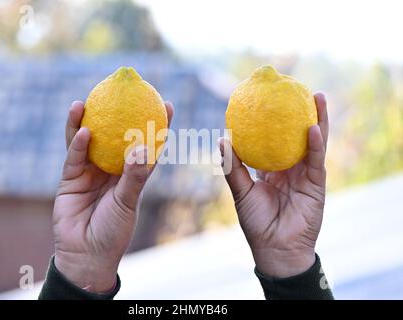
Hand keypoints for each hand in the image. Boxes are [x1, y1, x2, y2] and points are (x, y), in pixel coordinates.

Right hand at [53, 100, 172, 292]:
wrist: (86, 254)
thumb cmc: (113, 231)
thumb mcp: (128, 203)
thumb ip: (134, 177)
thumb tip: (144, 147)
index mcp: (132, 174)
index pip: (147, 145)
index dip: (157, 125)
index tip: (167, 104)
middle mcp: (112, 169)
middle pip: (116, 135)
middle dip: (119, 113)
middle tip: (124, 90)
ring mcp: (90, 172)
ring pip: (89, 141)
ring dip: (88, 121)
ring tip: (89, 100)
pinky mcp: (71, 179)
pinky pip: (74, 157)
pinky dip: (77, 144)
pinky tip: (82, 129)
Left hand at [219, 93, 327, 277]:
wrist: (274, 249)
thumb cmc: (256, 222)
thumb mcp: (242, 192)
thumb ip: (233, 167)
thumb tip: (222, 138)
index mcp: (271, 168)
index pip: (273, 139)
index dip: (272, 121)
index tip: (268, 99)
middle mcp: (290, 167)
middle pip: (296, 135)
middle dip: (299, 113)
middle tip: (296, 89)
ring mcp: (305, 174)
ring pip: (313, 142)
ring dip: (317, 119)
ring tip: (317, 96)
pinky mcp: (316, 184)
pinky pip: (315, 161)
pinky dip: (314, 144)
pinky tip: (313, 127)